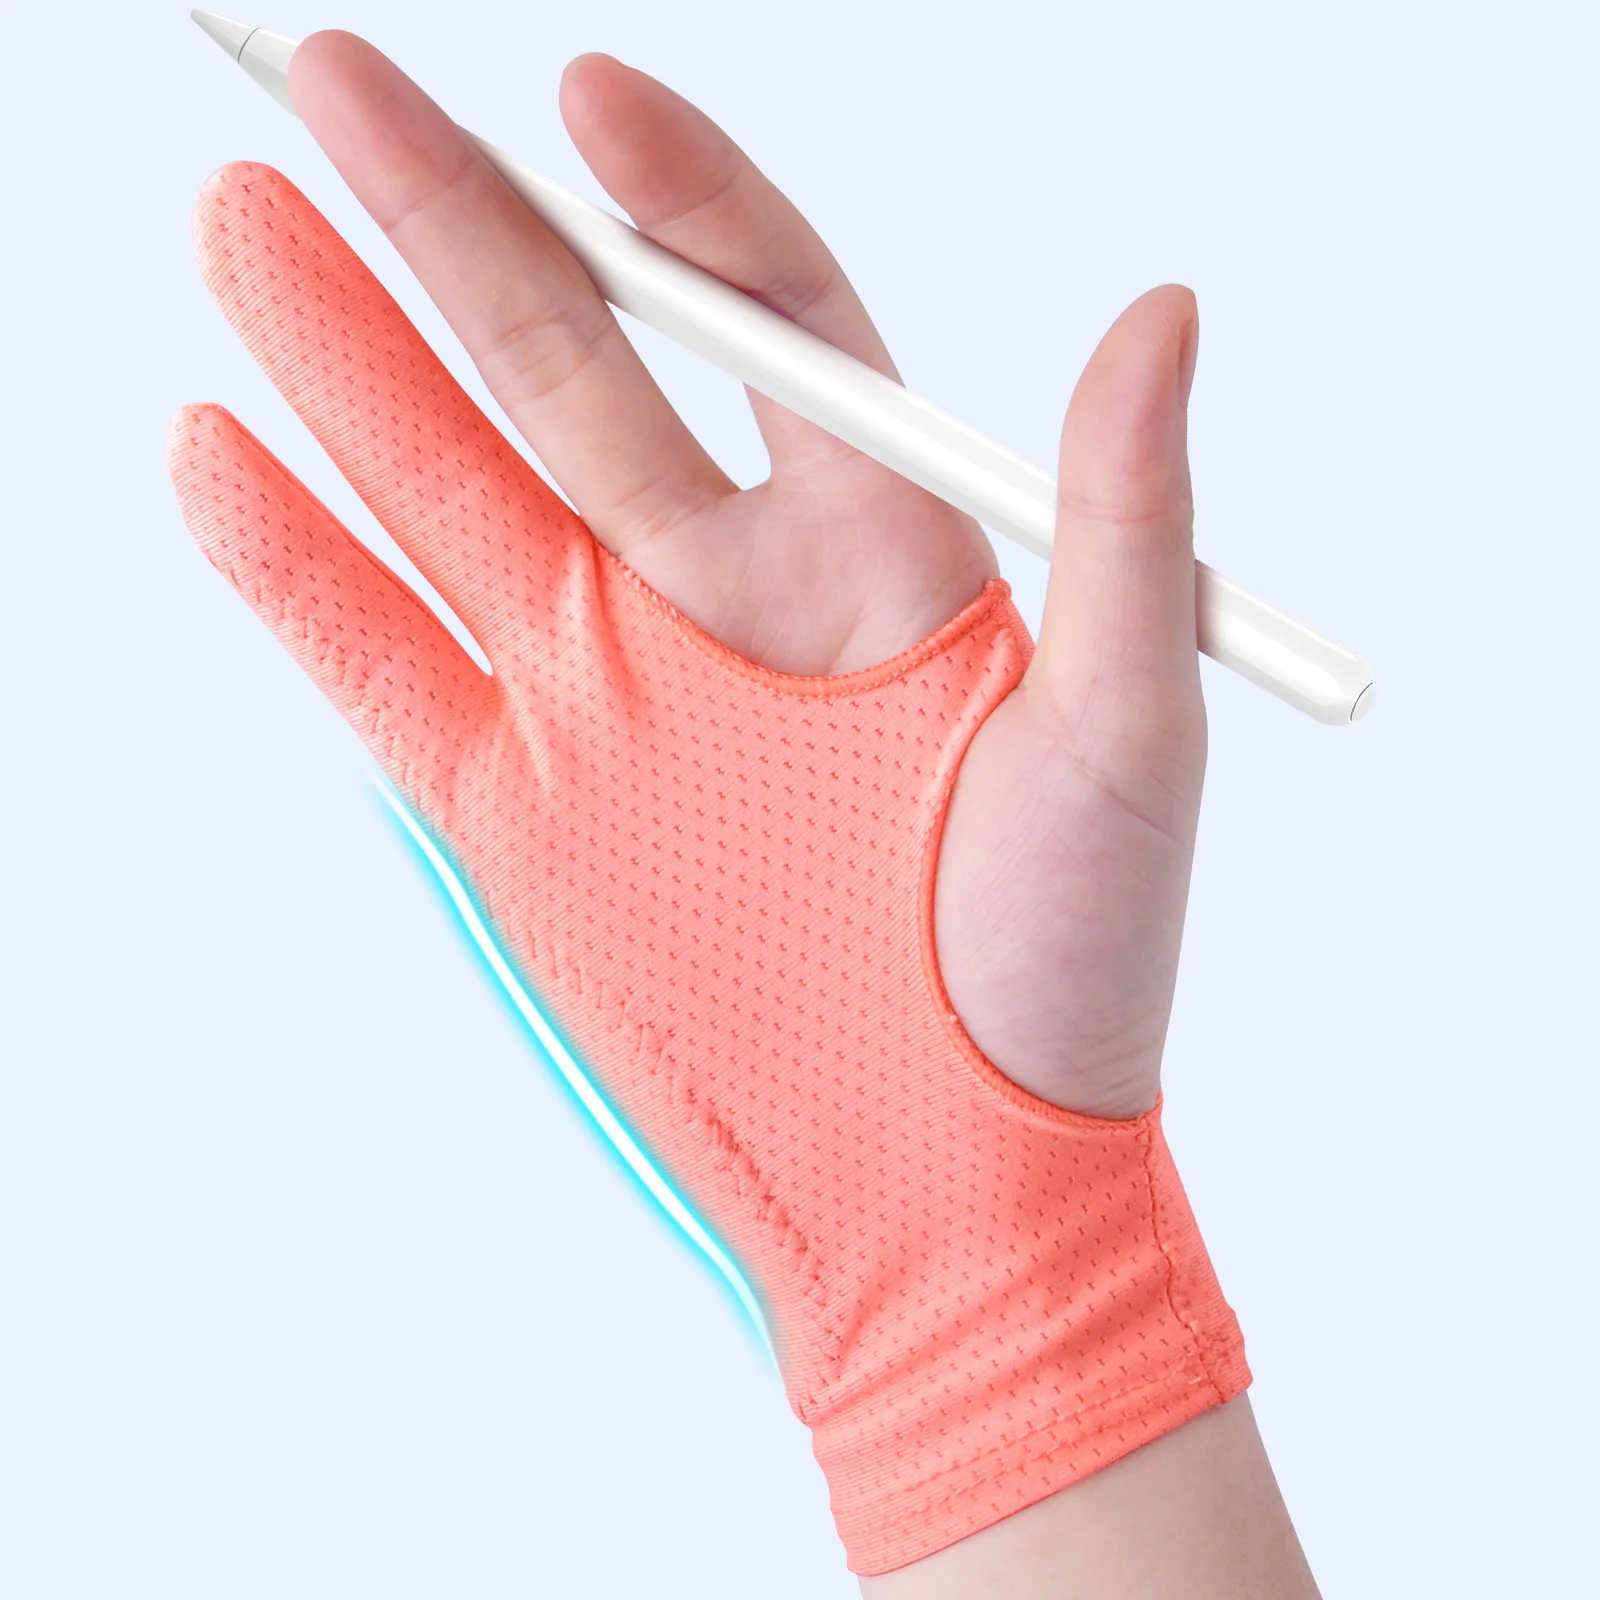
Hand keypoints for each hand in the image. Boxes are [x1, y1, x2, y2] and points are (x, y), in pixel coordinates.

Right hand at [285, 30, 1203, 1121]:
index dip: (680, 201)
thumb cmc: (1069, 967)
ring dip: (340, 352)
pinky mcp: (519, 804)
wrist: (956, 1174)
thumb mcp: (1128, 741)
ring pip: (450, 482)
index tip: (587, 102)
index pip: (767, 316)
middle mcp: (724, 588)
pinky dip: (289, 565)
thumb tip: (1165, 306)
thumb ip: (1130, 522)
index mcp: (876, 547)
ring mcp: (607, 690)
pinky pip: (382, 659)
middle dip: (453, 220)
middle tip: (331, 78)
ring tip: (240, 211)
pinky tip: (205, 448)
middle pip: (573, 362)